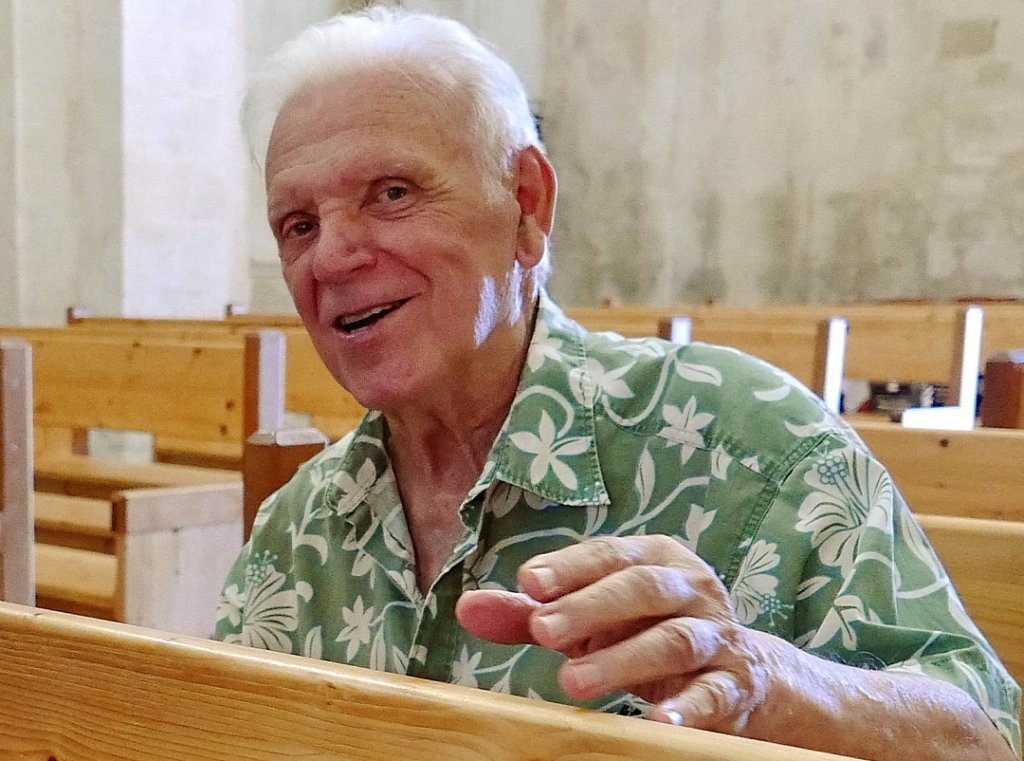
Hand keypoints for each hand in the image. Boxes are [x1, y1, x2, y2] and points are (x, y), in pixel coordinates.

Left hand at [455, 535, 772, 733]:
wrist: (739, 674)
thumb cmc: (643, 631)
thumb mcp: (589, 618)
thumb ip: (532, 612)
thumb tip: (467, 608)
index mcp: (653, 557)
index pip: (608, 554)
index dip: (569, 567)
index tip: (528, 583)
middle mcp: (689, 587)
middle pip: (642, 588)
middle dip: (590, 607)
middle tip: (543, 631)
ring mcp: (716, 634)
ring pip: (674, 639)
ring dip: (624, 659)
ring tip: (575, 682)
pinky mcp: (734, 684)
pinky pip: (712, 693)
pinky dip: (687, 708)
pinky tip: (657, 723)